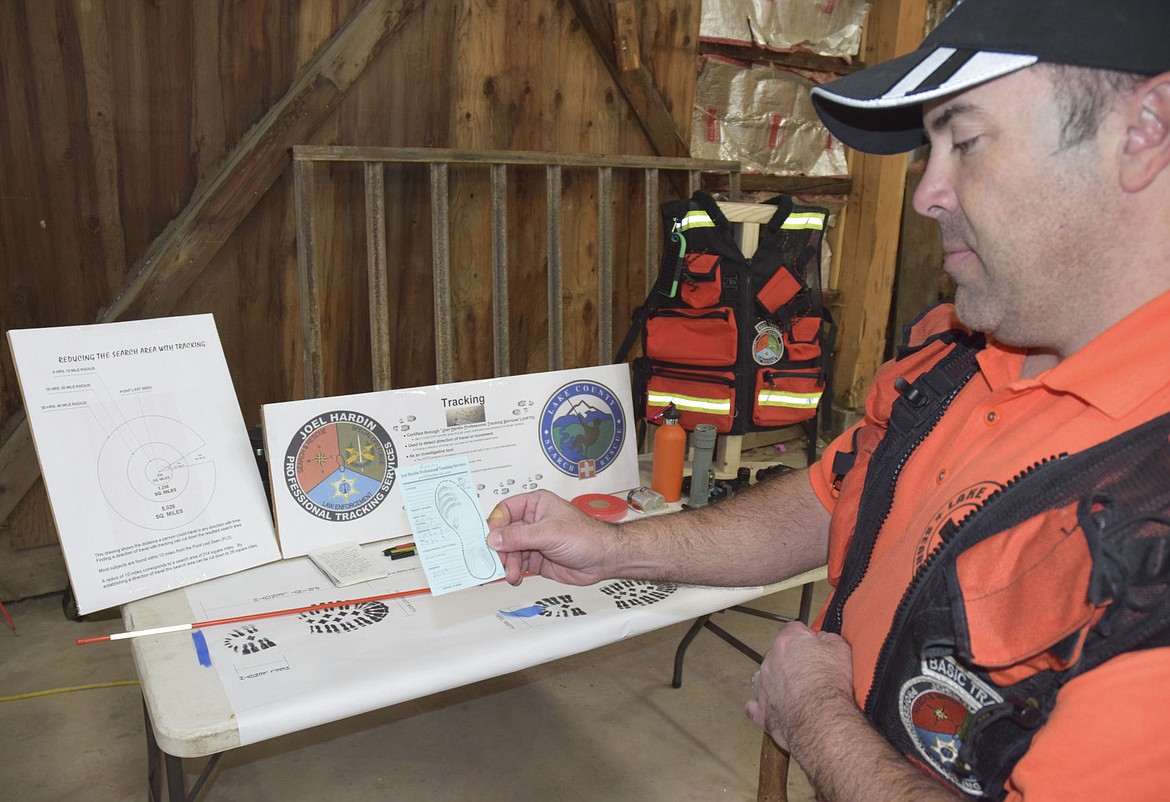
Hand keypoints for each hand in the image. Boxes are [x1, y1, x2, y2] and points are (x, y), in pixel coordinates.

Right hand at [486, 490, 614, 585]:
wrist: (604, 559)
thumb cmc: (587, 536)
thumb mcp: (549, 533)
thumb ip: (519, 536)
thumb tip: (494, 538)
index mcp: (536, 504)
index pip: (505, 510)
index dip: (495, 524)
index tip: (491, 539)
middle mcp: (533, 521)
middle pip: (503, 533)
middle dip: (500, 549)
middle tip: (499, 561)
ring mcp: (534, 541)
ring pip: (509, 551)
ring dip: (507, 564)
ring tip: (513, 574)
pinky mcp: (536, 559)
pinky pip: (516, 564)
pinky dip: (513, 572)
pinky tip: (516, 577)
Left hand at [746, 621, 854, 752]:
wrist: (822, 721)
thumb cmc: (832, 687)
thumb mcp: (842, 650)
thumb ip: (829, 639)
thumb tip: (824, 639)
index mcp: (788, 642)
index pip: (793, 630)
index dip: (805, 638)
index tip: (814, 646)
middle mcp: (770, 661)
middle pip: (778, 654)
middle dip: (792, 662)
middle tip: (811, 674)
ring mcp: (763, 685)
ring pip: (766, 678)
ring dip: (777, 683)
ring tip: (797, 693)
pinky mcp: (761, 710)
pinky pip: (756, 706)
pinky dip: (766, 706)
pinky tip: (776, 708)